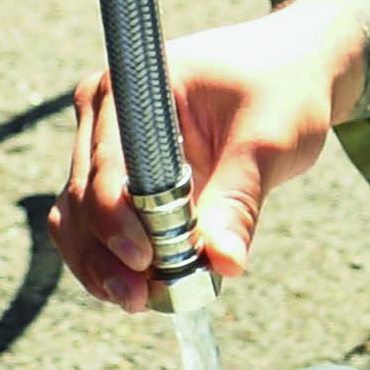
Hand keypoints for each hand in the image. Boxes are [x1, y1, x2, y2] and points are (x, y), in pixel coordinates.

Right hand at [51, 0, 369, 310]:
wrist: (293, 69)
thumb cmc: (283, 89)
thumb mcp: (269, 140)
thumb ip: (240, 200)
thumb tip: (224, 264)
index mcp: (134, 86)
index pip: (107, 162)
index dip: (116, 218)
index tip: (145, 261)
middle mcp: (104, 112)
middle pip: (82, 196)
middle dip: (106, 254)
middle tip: (141, 298)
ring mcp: (104, 145)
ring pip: (76, 218)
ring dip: (99, 265)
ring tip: (139, 300)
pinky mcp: (118, 176)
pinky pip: (95, 227)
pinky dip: (110, 261)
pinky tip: (141, 289)